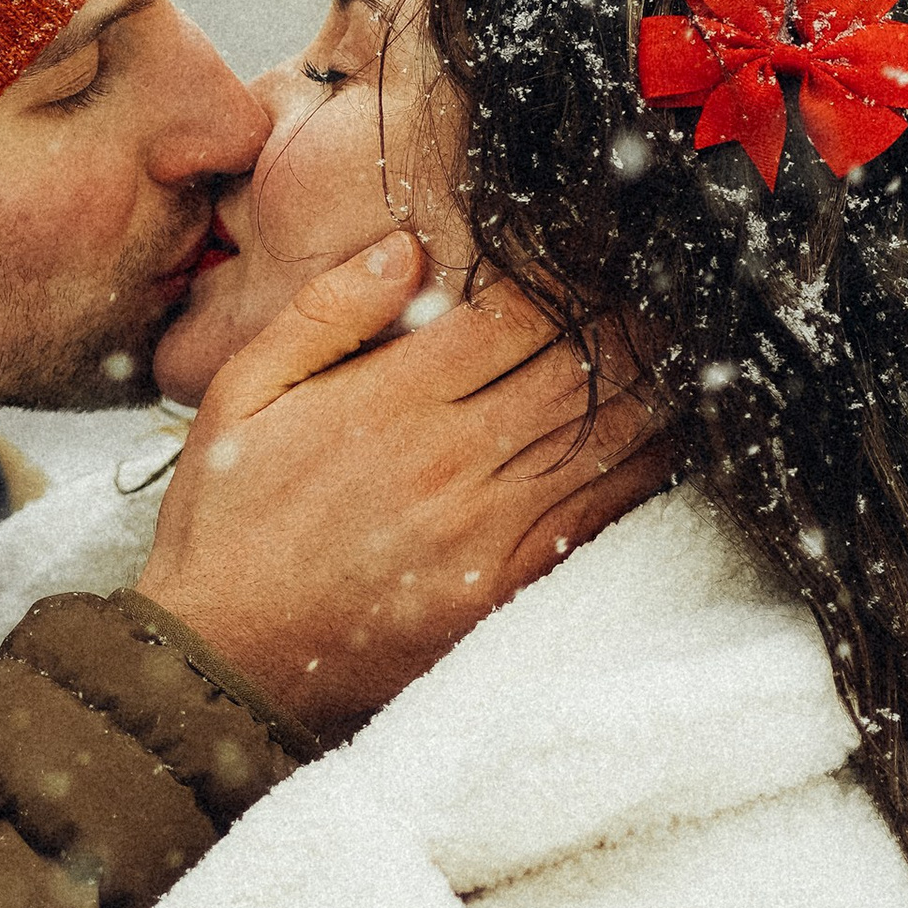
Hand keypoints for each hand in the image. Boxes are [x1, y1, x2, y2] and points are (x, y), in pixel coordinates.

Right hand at [136, 233, 668, 740]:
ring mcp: (486, 532)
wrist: (223, 658)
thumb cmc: (226, 520)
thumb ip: (323, 314)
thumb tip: (406, 248)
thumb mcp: (239, 393)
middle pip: (579, 370)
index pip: (515, 316)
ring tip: (684, 345)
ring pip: (607, 440)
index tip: (592, 248)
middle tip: (661, 286)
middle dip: (629, 321)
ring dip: (655, 387)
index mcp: (388, 403)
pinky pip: (599, 516)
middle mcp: (449, 463)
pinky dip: (644, 470)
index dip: (568, 275)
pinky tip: (668, 434)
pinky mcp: (505, 589)